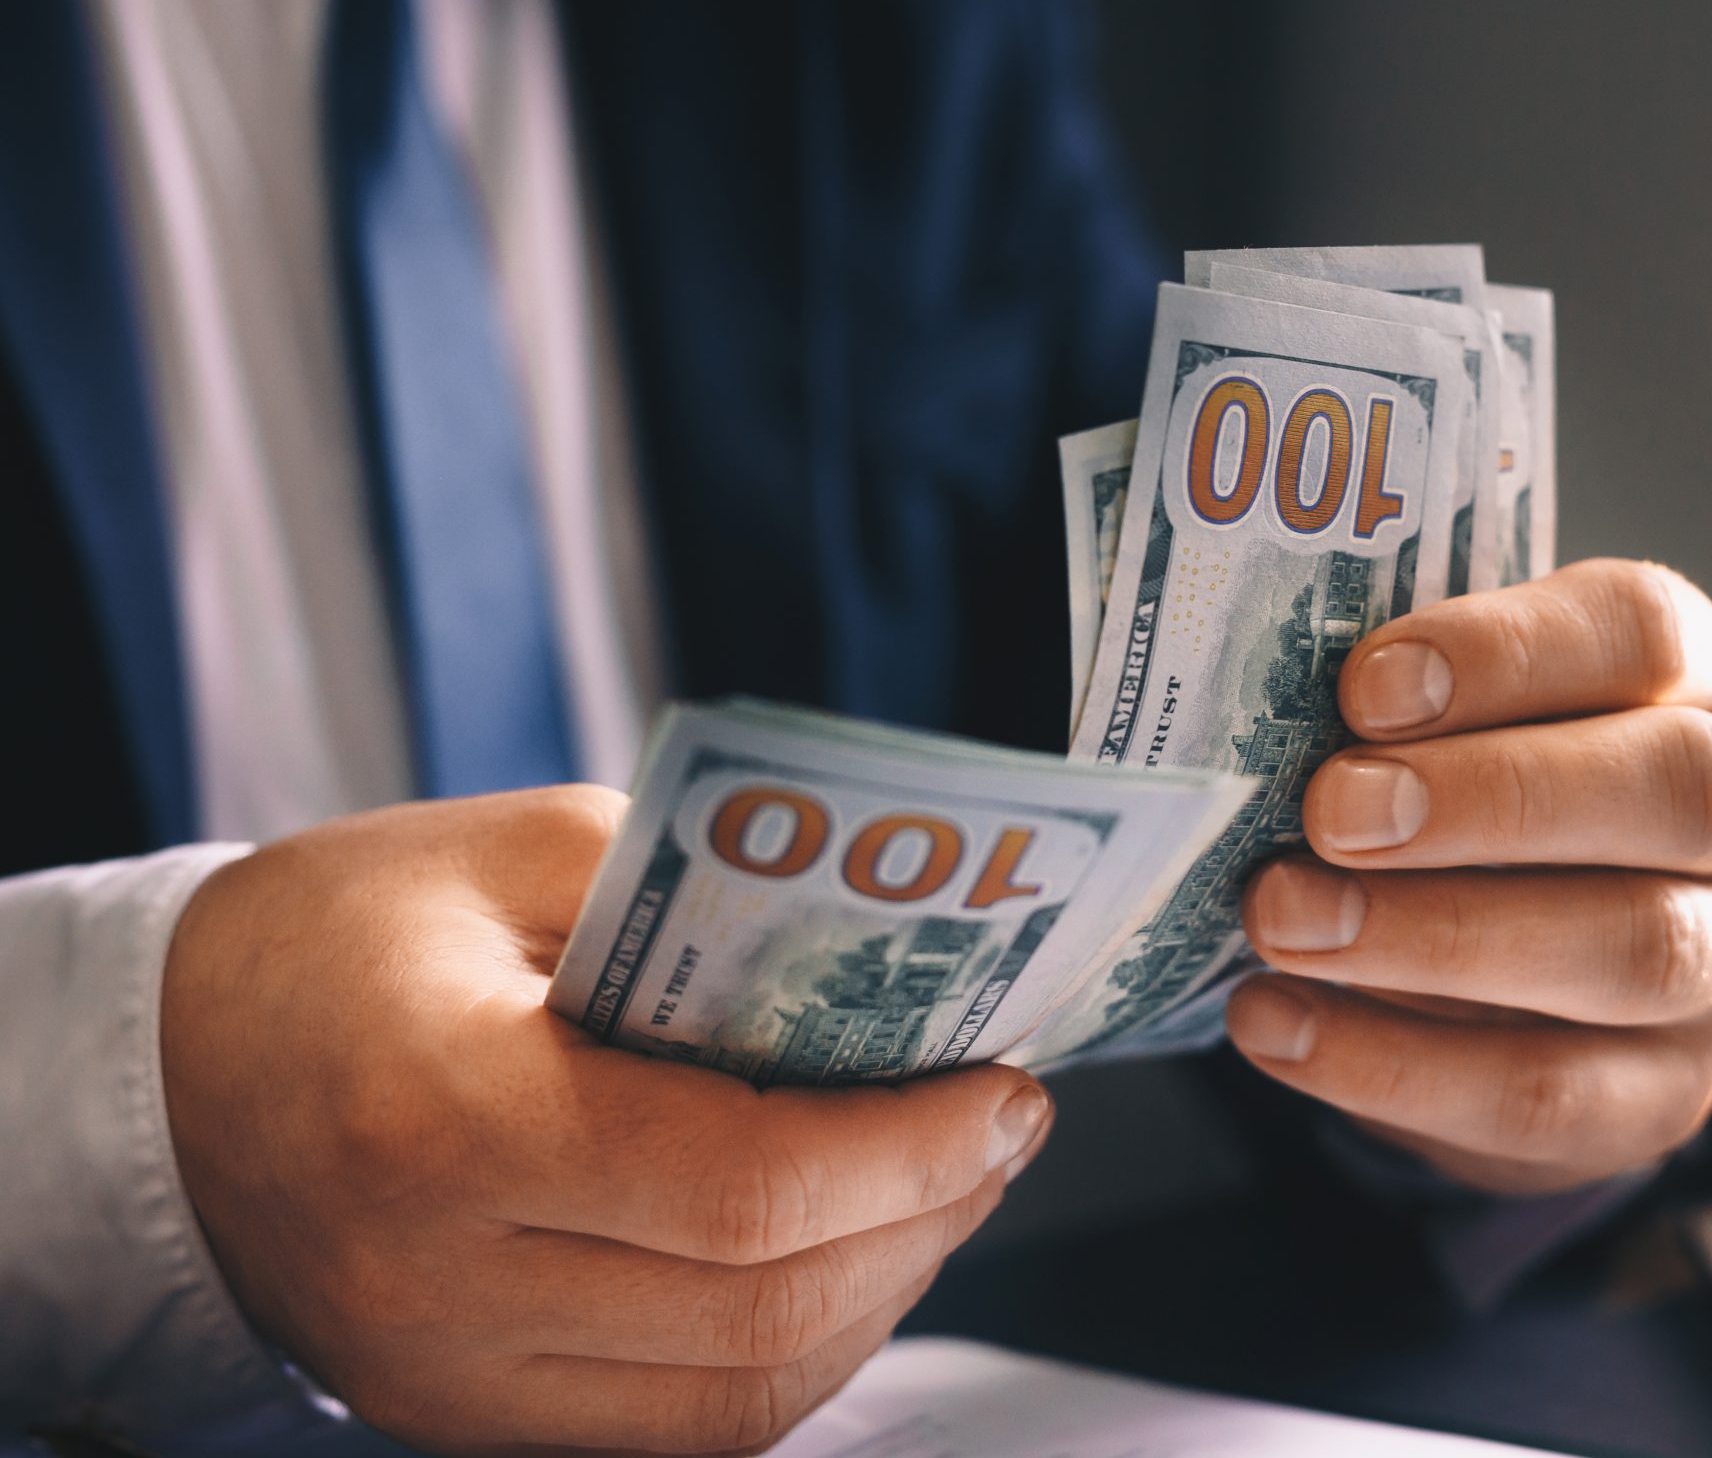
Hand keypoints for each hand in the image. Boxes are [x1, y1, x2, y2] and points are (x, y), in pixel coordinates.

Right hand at [162, 788, 1052, 1455]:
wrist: (165, 1069)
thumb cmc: (341, 935)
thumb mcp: (521, 852)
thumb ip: (707, 899)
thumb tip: (896, 960)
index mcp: (444, 1113)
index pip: (742, 1188)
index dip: (909, 1149)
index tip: (1004, 1087)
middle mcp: (437, 1281)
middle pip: (761, 1306)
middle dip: (927, 1215)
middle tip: (1004, 1125)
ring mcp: (444, 1376)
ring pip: (739, 1393)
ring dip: (883, 1291)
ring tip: (949, 1185)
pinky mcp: (461, 1416)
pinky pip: (679, 1427)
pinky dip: (797, 1350)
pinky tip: (853, 1260)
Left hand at [1226, 559, 1711, 1195]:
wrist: (1514, 986)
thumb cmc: (1466, 795)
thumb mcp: (1450, 721)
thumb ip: (1397, 707)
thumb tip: (1264, 713)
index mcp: (1696, 679)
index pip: (1645, 631)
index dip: (1509, 653)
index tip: (1365, 687)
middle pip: (1678, 789)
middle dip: (1494, 798)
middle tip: (1330, 813)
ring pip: (1633, 950)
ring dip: (1439, 938)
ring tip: (1284, 922)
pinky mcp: (1664, 1097)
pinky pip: (1549, 1095)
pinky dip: (1395, 1067)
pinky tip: (1275, 1023)